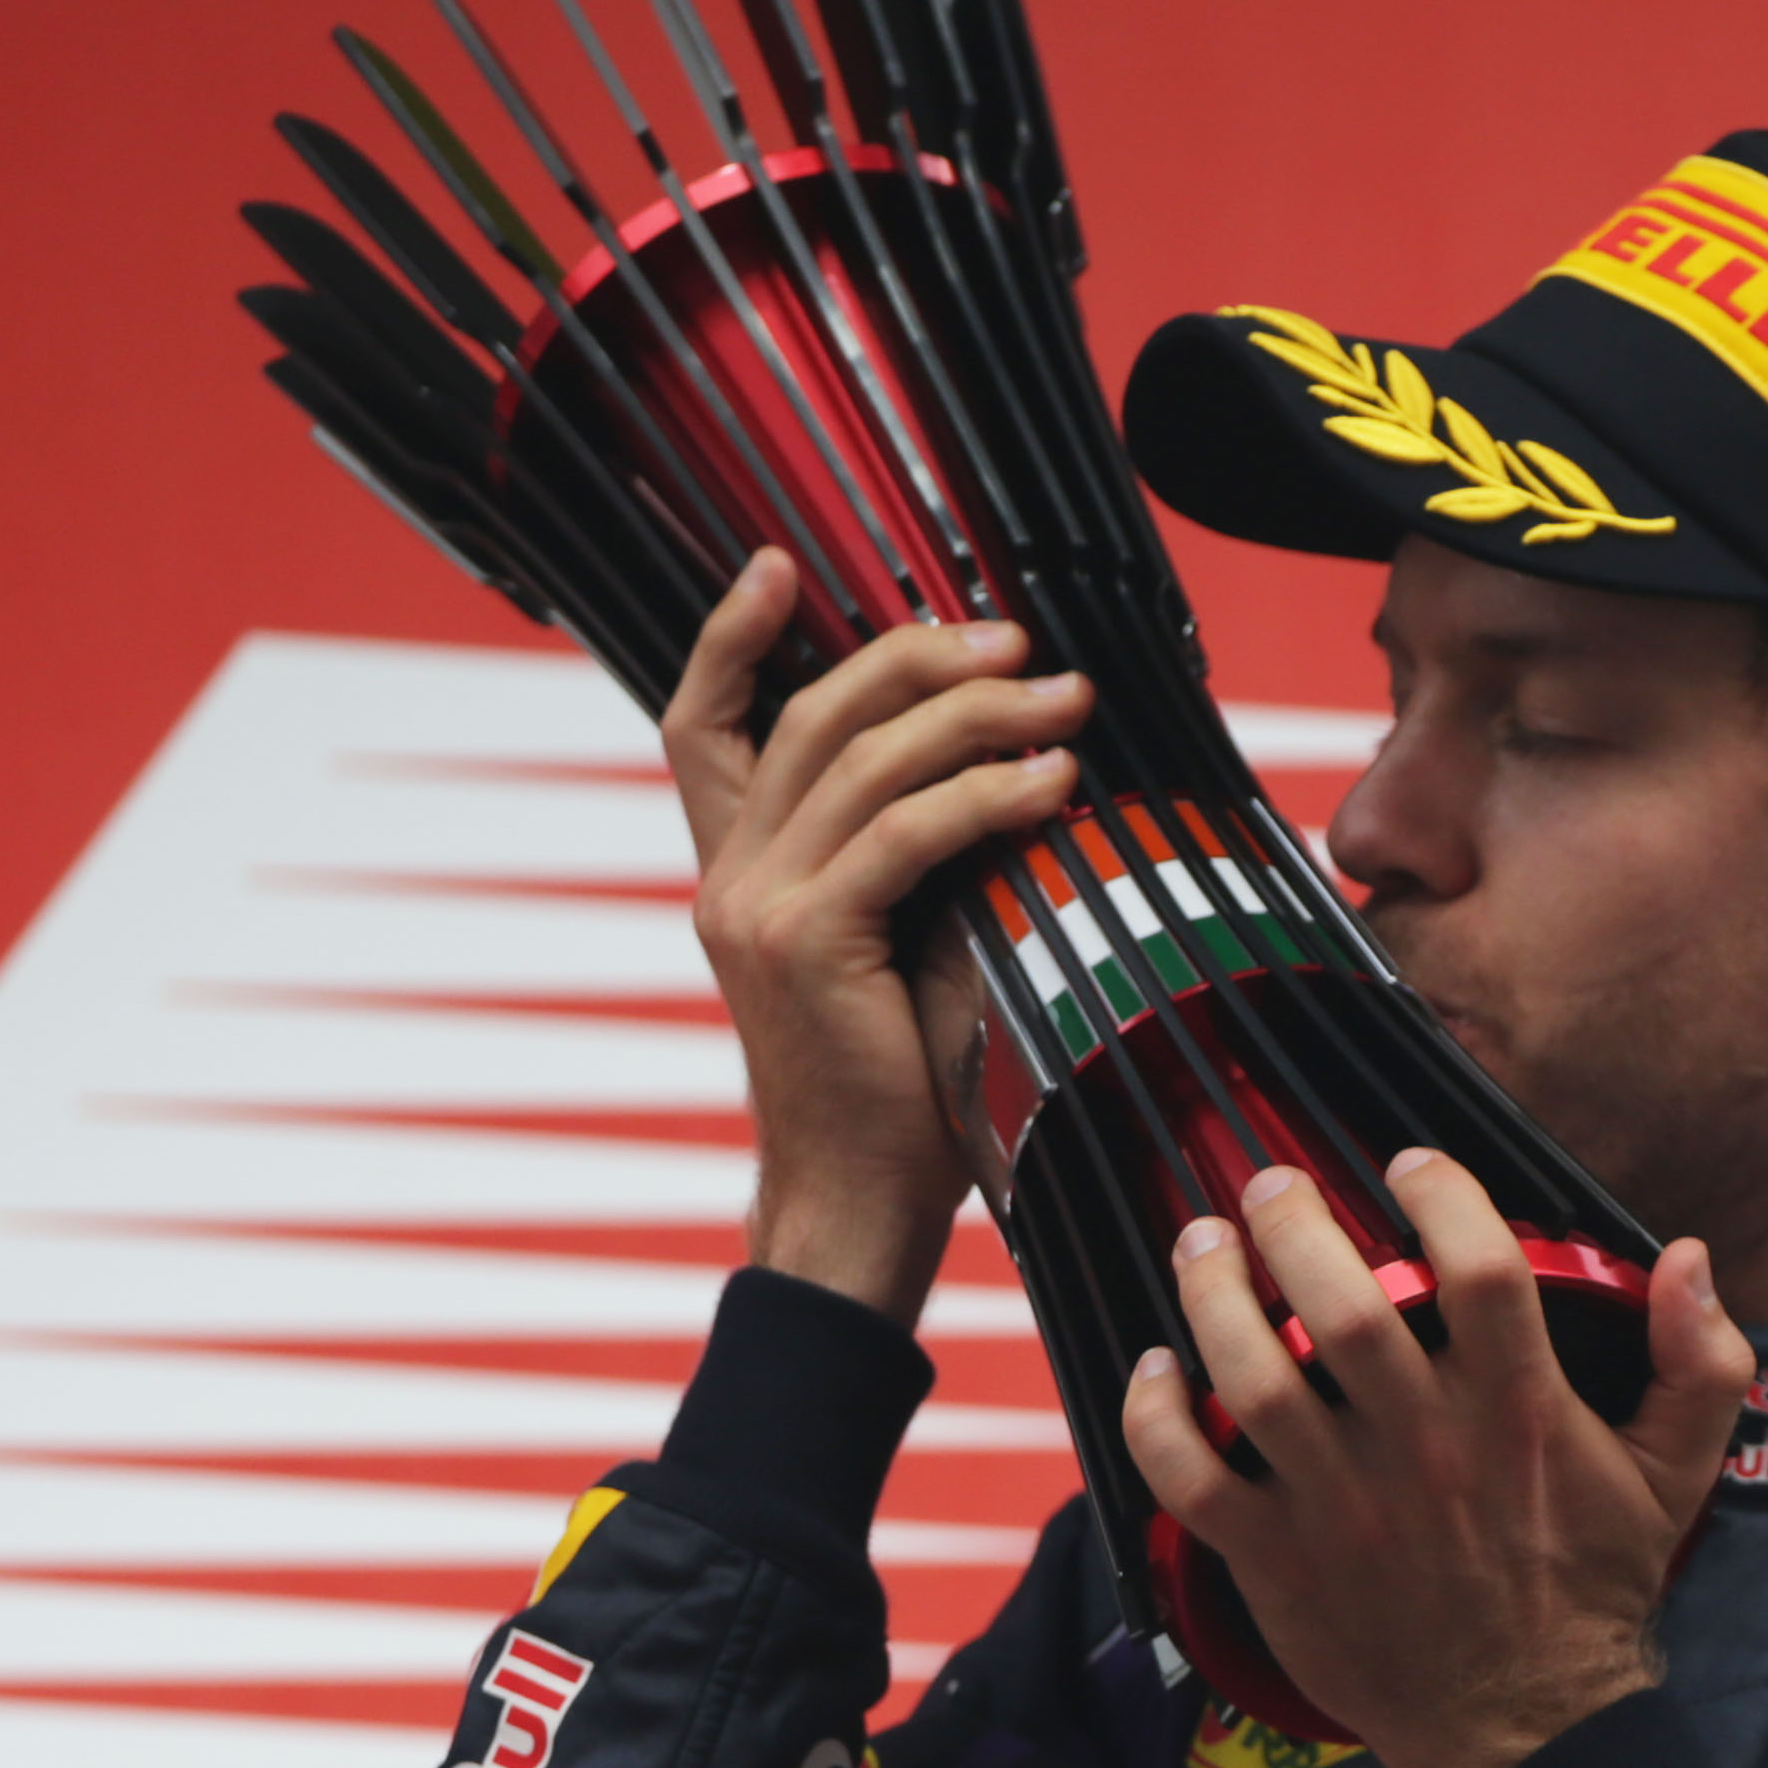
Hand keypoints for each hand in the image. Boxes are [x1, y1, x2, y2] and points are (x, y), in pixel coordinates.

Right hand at [663, 551, 1089, 1324]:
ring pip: (860, 759)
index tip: (777, 563)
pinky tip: (1053, 783)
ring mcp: (758, 907)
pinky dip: (986, 795)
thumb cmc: (901, 1090)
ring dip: (975, 715)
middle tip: (1018, 643)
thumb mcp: (904, 949)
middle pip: (810, 714)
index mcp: (737, 870)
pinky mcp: (806, 943)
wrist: (857, 1204)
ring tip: (1065, 700)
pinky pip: (905, 835)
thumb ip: (918, 863)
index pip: (702, 724)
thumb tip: (1019, 768)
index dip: (730, 634)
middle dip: (917, 659)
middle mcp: (730, 877)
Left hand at [1119, 1152, 1761, 1767]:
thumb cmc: (1590, 1592)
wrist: (1525, 1730)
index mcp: (1517, 1413)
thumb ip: (1698, 1364)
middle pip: (1340, 1300)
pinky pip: (1189, 1476)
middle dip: (1292, 1221)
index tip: (1409, 1162)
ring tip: (1201, 1246)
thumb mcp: (1674, 1477)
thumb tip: (1689, 1258)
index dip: (1439, 1193)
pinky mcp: (1275, 1560)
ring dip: (1212, 1295)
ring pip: (1252, 1375)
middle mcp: (1423, 1447)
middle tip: (1273, 1185)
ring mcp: (1340, 1505)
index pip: (1477, 1266)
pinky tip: (1153, 1370)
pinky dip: (1154, 1418)